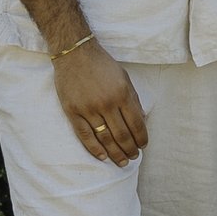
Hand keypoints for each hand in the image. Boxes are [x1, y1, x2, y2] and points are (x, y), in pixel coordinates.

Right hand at [55, 40, 148, 163]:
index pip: (136, 124)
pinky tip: (103, 157)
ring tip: (122, 162)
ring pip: (105, 138)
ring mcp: (89, 108)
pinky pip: (85, 135)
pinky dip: (94, 148)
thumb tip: (141, 121)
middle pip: (122, 135)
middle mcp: (107, 103)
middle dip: (130, 149)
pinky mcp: (73, 111)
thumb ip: (133, 100)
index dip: (141, 138)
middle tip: (134, 157)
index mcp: (122, 94)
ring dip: (115, 153)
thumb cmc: (102, 65)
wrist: (74, 53)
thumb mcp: (124, 78)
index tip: (143, 146)